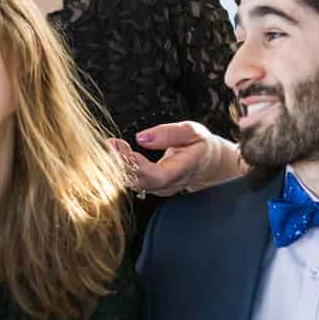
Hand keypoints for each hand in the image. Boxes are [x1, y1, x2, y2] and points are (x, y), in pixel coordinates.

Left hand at [109, 122, 242, 196]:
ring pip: (135, 184)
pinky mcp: (152, 187)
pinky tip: (116, 153)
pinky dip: (123, 168)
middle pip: (142, 182)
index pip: (158, 176)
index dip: (138, 166)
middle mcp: (170, 184)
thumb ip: (168, 133)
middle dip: (123, 164)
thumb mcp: (191, 131)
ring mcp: (160, 188)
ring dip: (120, 166)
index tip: (122, 148)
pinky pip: (134, 181)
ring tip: (112, 146)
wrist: (206, 161)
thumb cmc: (199, 144)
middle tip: (112, 144)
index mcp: (183, 169)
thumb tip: (141, 138)